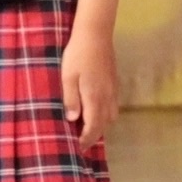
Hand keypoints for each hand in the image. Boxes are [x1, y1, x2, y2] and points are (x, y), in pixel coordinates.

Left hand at [61, 21, 118, 147]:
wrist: (95, 34)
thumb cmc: (77, 55)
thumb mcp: (67, 76)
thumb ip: (71, 99)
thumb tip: (73, 119)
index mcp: (94, 98)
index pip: (93, 127)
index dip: (86, 139)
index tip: (77, 148)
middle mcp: (107, 97)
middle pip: (103, 125)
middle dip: (93, 136)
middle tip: (81, 143)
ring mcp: (113, 90)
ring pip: (111, 116)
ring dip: (101, 125)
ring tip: (88, 128)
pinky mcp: (114, 82)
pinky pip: (113, 106)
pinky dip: (106, 114)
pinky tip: (97, 110)